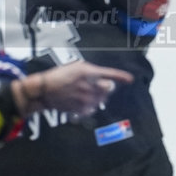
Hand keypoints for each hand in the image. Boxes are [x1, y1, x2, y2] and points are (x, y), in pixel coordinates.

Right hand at [15, 61, 133, 116]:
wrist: (45, 90)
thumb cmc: (59, 76)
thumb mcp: (76, 67)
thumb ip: (91, 71)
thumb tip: (102, 77)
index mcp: (88, 72)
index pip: (109, 74)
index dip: (121, 76)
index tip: (129, 79)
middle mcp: (89, 85)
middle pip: (108, 88)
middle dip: (106, 87)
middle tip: (98, 86)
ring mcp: (86, 98)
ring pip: (102, 99)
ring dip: (99, 96)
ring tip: (86, 93)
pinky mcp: (81, 109)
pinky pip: (93, 109)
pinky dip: (90, 106)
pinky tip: (81, 101)